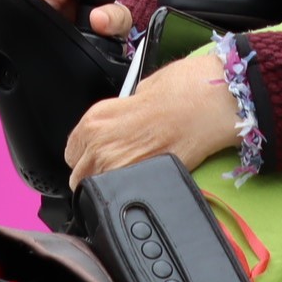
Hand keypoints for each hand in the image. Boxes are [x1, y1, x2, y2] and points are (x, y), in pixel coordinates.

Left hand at [64, 52, 240, 185]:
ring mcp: (118, 165)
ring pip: (98, 189)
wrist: (209, 102)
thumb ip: (119, 115)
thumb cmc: (181, 89)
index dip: (86, 154)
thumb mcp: (137, 93)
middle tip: (117, 165)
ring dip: (110, 183)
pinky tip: (144, 178)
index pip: (72, 151)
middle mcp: (100, 144)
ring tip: (131, 173)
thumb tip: (118, 127)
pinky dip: (130, 189)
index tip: (98, 155)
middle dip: (94, 173)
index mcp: (94, 119)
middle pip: (80, 175)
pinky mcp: (141, 180)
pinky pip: (123, 192)